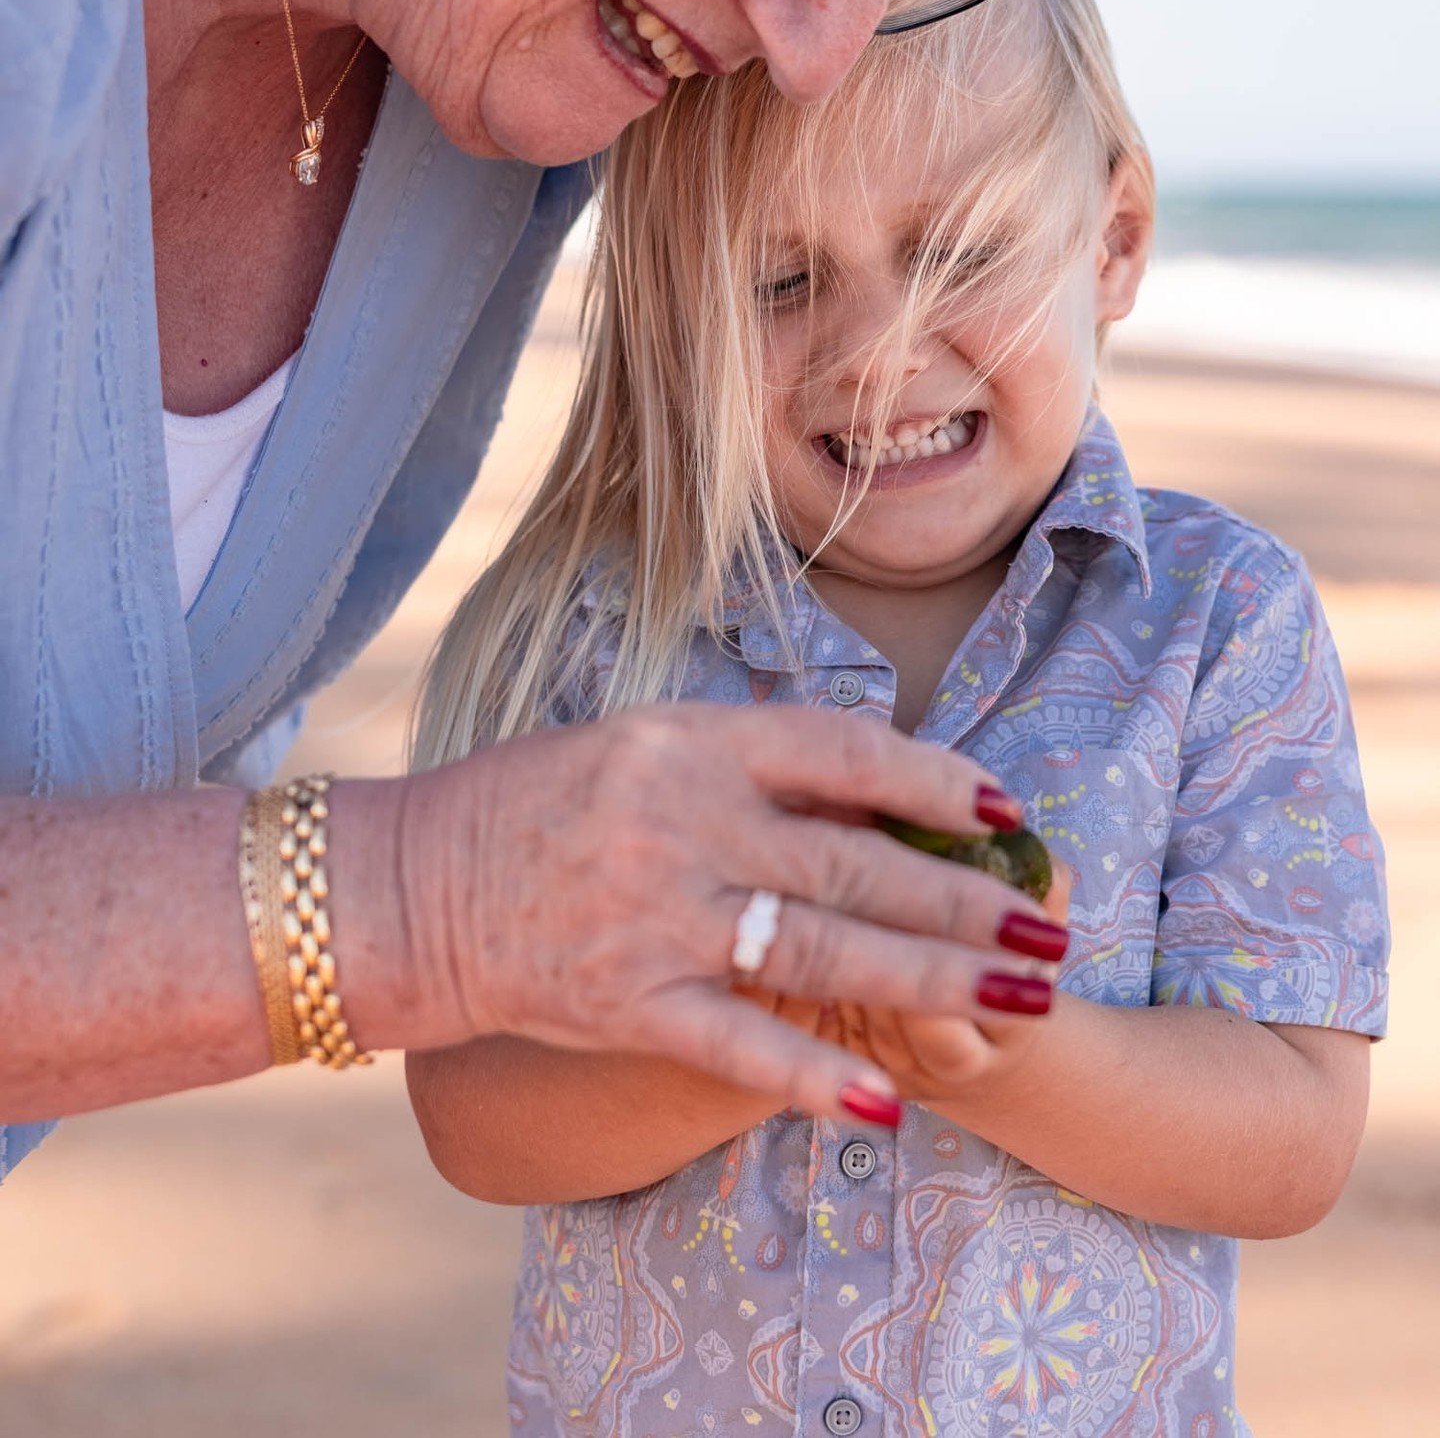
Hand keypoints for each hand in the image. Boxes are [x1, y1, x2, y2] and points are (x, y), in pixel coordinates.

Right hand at [386, 702, 1070, 1124]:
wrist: (407, 886)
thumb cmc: (526, 805)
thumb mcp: (635, 747)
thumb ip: (741, 764)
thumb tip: (867, 786)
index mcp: (686, 739)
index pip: (841, 751)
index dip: (934, 780)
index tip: (1005, 812)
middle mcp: (680, 818)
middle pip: (853, 862)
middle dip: (965, 900)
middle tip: (1050, 931)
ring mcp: (652, 914)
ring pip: (819, 950)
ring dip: (930, 979)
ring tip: (1019, 1001)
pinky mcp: (621, 1001)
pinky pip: (736, 1043)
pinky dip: (813, 1074)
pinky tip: (887, 1100)